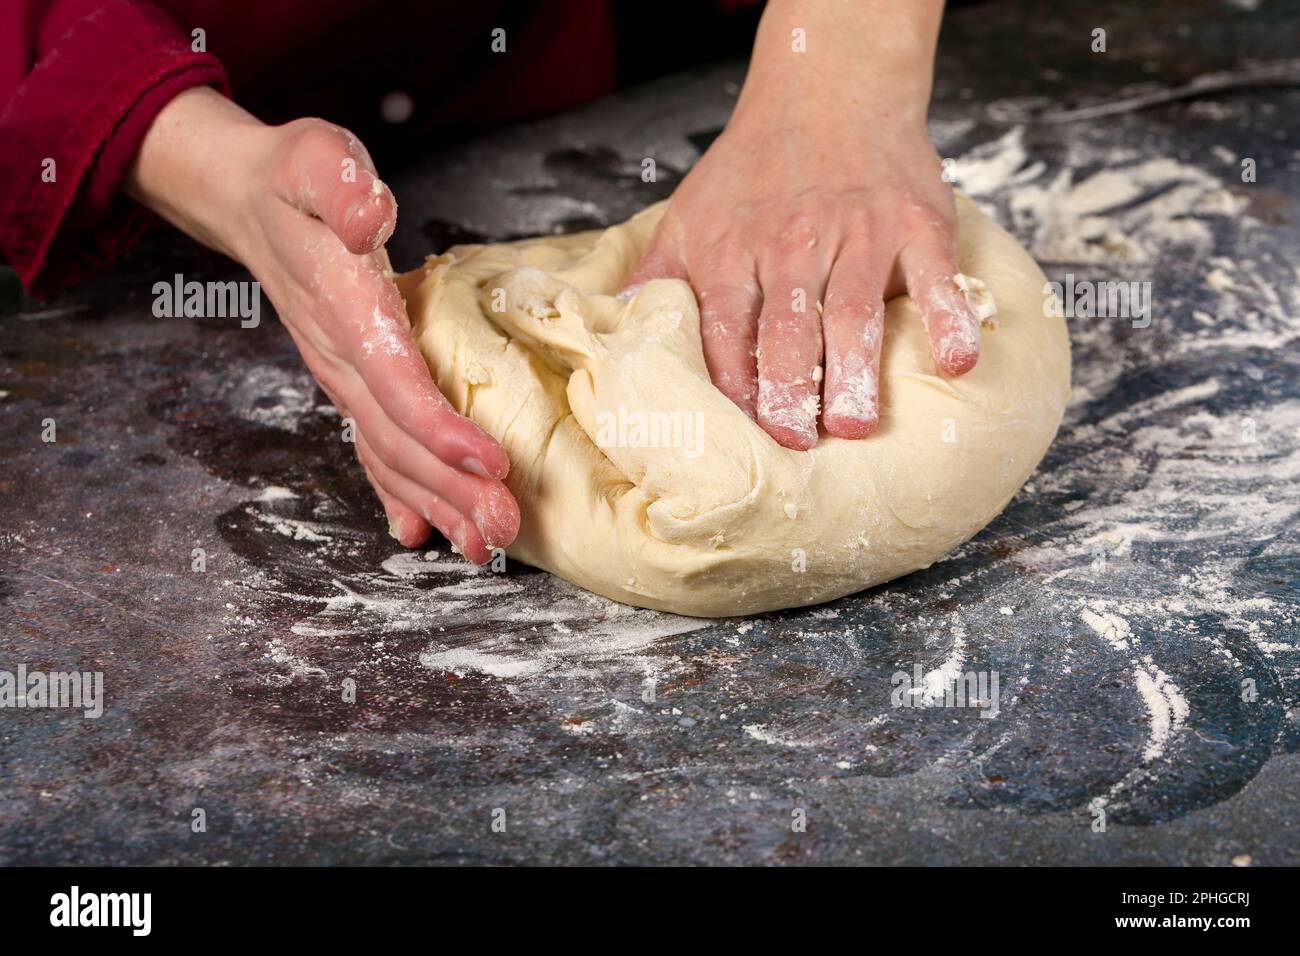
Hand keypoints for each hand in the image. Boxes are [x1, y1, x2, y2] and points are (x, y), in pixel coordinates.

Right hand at [126, 88, 518, 561]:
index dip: (440, 429)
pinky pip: (374, 447)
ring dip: (437, 504)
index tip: (491, 463)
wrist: (249, 201)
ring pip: (390, 455)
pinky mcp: (351, 383)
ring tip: (483, 547)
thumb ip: (341, 185)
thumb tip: (370, 215)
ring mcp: (343, 378)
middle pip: (399, 439)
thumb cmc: (298, 179)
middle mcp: (341, 358)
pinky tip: (420, 530)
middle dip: (452, 490)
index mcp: (345, 310)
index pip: (395, 382)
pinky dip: (399, 492)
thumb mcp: (318, 159)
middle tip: (504, 530)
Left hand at [626, 0, 976, 449]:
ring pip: (854, 309)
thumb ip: (658, 279)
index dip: (731, 382)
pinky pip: (935, 275)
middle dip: (788, 385)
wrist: (829, 91)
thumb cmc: (754, 171)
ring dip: (855, 368)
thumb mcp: (688, 216)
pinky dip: (949, 315)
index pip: (726, 329)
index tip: (737, 434)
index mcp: (733, 253)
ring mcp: (859, 234)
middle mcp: (793, 245)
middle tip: (795, 441)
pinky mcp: (915, 224)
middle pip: (788, 326)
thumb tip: (617, 333)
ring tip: (856, 425)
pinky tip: (957, 360)